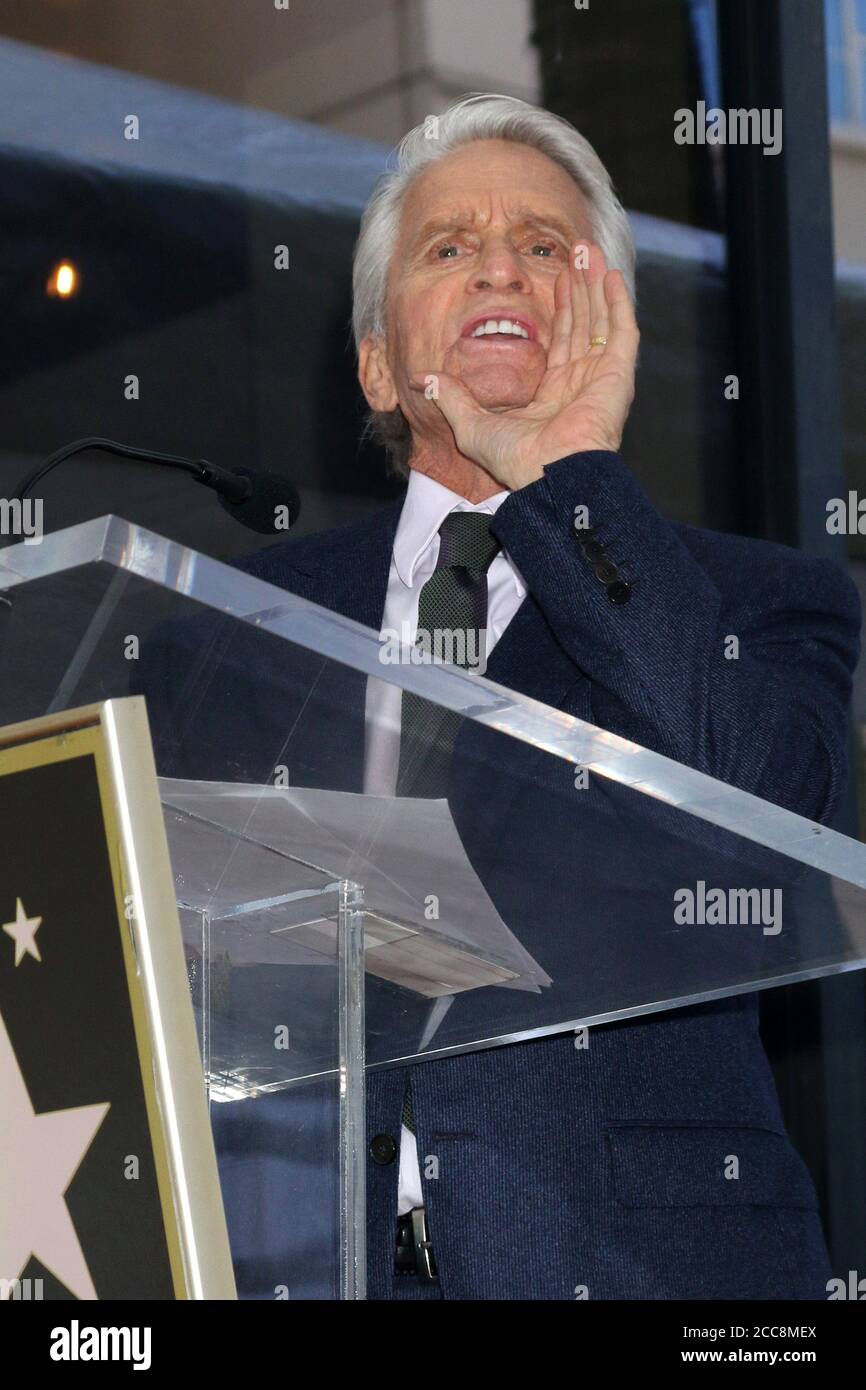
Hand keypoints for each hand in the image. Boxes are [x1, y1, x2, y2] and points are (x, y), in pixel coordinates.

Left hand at [409, 243, 638, 490]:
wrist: (547, 475)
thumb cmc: (514, 460)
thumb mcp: (471, 425)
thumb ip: (451, 398)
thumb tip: (424, 379)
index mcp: (551, 393)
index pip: (558, 338)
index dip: (558, 306)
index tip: (553, 276)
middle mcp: (579, 383)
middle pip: (581, 323)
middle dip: (579, 285)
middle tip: (574, 251)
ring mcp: (600, 379)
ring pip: (600, 320)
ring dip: (596, 284)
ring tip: (588, 250)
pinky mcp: (618, 377)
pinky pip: (622, 333)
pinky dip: (619, 304)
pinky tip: (612, 276)